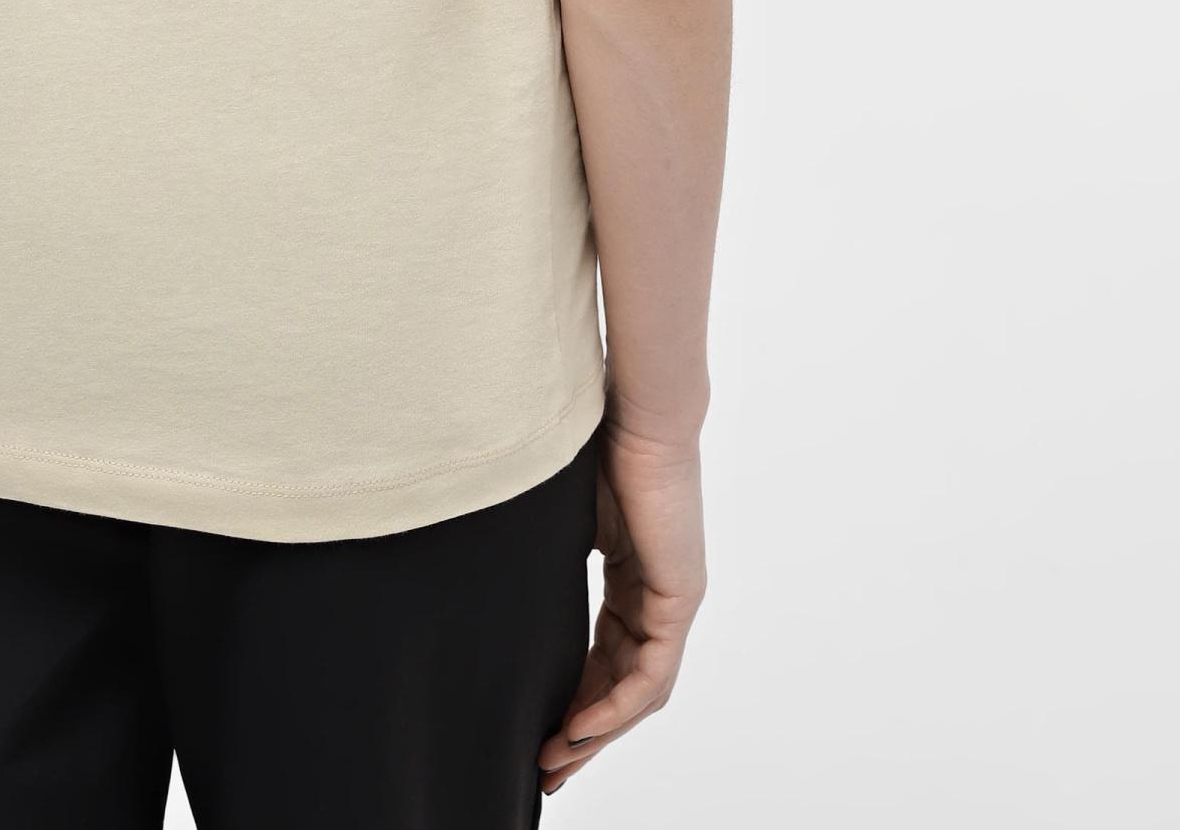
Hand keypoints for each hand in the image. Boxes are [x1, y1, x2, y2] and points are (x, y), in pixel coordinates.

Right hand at [539, 418, 706, 792]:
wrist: (638, 411)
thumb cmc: (599, 443)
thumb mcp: (567, 515)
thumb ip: (550, 555)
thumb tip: (497, 569)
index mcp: (634, 577)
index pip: (606, 655)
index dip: (573, 698)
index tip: (540, 730)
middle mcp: (660, 596)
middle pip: (623, 685)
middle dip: (583, 732)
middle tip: (546, 769)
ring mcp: (674, 599)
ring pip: (639, 690)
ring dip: (597, 731)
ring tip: (556, 760)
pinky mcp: (681, 598)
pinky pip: (651, 674)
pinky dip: (615, 707)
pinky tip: (582, 729)